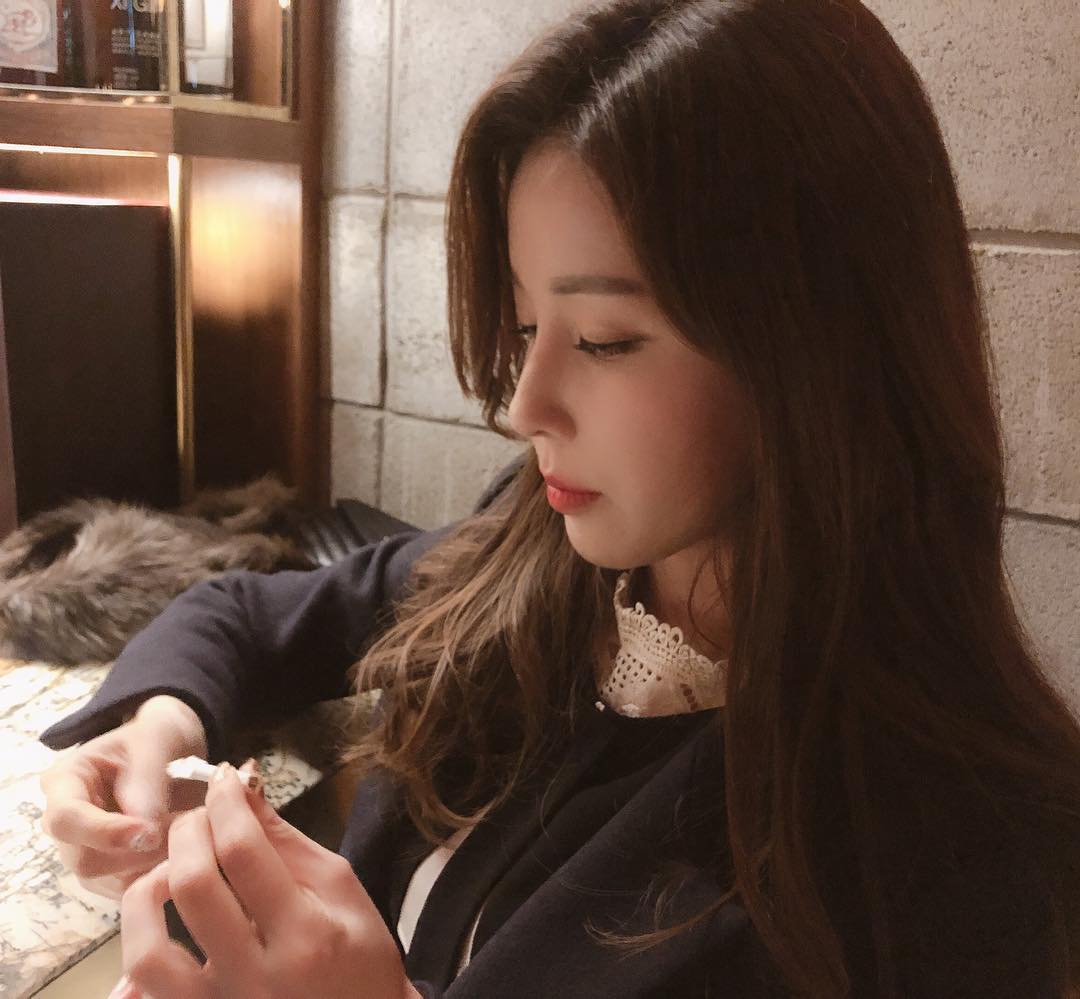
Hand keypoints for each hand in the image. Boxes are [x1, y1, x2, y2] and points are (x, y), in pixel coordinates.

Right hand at [40, 694, 209, 898]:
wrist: (173, 749)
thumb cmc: (157, 738)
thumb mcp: (154, 741)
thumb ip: (146, 779)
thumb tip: (142, 828)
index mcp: (64, 784)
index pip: (66, 819)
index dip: (105, 831)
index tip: (150, 831)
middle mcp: (68, 826)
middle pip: (85, 860)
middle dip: (138, 852)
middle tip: (185, 832)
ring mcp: (87, 852)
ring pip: (110, 882)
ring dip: (154, 865)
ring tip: (192, 835)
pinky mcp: (111, 873)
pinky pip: (130, 890)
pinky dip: (161, 877)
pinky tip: (187, 853)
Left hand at [114, 760, 422, 998]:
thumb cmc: (361, 955)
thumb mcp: (341, 886)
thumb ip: (286, 840)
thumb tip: (245, 788)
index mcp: (305, 935)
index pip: (245, 852)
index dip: (227, 803)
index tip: (224, 779)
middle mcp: (257, 976)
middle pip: (194, 888)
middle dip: (189, 833)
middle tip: (201, 816)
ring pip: (150, 952)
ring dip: (148, 894)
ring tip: (168, 870)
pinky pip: (147, 990)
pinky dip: (143, 945)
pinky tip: (162, 917)